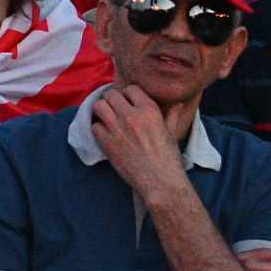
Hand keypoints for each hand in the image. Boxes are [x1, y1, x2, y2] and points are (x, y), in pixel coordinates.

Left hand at [90, 84, 185, 201]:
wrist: (160, 182)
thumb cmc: (168, 158)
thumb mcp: (172, 133)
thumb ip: (171, 115)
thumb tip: (177, 104)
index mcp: (149, 110)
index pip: (131, 88)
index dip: (128, 94)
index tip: (128, 102)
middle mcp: (131, 115)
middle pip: (111, 94)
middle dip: (112, 100)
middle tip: (114, 109)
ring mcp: (117, 128)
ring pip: (99, 106)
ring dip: (101, 110)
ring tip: (106, 118)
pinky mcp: (106, 142)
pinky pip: (94, 126)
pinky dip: (98, 129)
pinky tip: (105, 134)